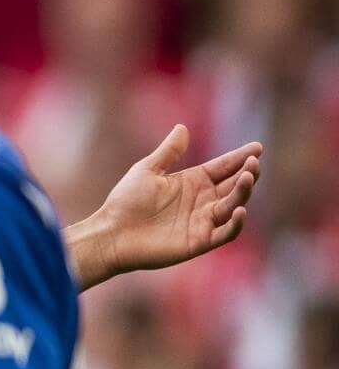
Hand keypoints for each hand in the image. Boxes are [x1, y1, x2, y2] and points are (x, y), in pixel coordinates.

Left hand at [71, 124, 261, 288]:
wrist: (110, 233)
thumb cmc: (125, 202)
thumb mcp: (147, 170)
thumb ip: (168, 152)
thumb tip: (182, 127)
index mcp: (192, 182)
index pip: (224, 167)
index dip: (240, 157)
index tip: (257, 147)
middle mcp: (202, 201)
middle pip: (234, 185)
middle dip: (248, 172)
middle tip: (254, 162)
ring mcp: (202, 221)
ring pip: (233, 205)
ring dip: (243, 192)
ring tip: (248, 176)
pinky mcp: (199, 242)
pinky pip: (225, 233)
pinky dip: (235, 224)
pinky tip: (240, 210)